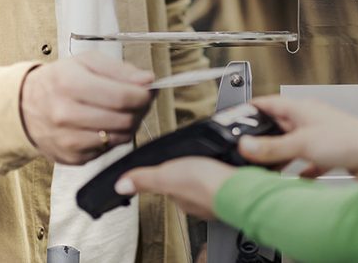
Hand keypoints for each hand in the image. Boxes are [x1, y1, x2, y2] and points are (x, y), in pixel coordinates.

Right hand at [20, 51, 153, 164]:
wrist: (26, 106)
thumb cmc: (60, 80)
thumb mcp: (87, 62)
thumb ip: (121, 70)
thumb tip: (148, 80)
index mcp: (70, 83)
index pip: (121, 96)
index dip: (143, 95)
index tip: (149, 90)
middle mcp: (65, 114)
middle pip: (123, 120)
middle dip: (140, 109)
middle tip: (141, 100)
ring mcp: (67, 140)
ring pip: (119, 138)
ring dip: (130, 124)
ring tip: (125, 111)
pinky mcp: (71, 158)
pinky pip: (107, 150)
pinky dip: (114, 137)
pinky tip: (107, 124)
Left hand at [114, 157, 233, 220]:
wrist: (238, 184)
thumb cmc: (205, 184)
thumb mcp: (167, 176)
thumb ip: (145, 179)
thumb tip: (120, 186)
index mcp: (182, 199)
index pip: (170, 186)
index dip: (169, 173)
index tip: (171, 164)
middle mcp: (199, 201)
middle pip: (189, 182)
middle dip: (190, 170)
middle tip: (191, 157)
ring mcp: (217, 194)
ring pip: (207, 180)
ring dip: (207, 169)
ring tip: (208, 157)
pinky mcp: (233, 184)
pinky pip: (224, 175)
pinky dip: (222, 169)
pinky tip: (224, 161)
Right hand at [239, 95, 357, 178]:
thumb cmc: (351, 138)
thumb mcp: (303, 143)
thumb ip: (273, 147)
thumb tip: (246, 145)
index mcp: (302, 109)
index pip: (270, 103)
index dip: (252, 108)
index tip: (236, 116)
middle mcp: (311, 121)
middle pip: (280, 126)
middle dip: (264, 137)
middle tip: (247, 148)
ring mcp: (321, 138)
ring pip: (293, 146)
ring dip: (280, 156)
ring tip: (266, 167)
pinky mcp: (331, 155)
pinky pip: (308, 163)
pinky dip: (299, 172)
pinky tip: (294, 180)